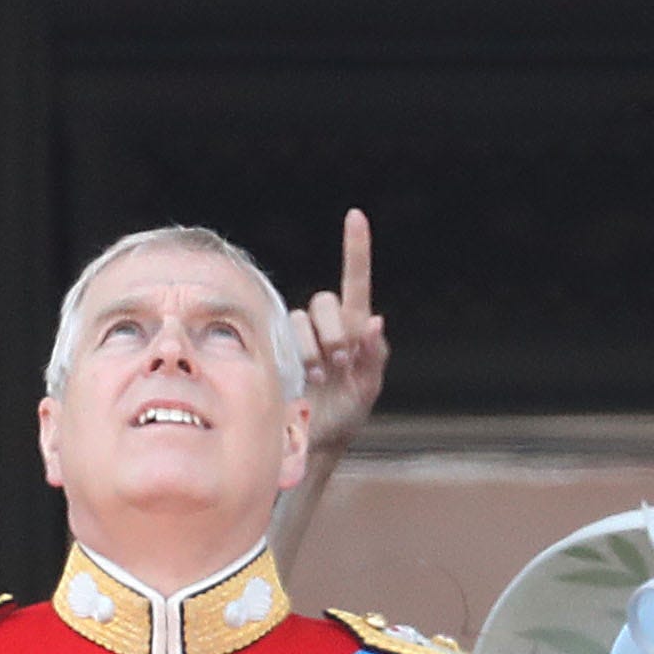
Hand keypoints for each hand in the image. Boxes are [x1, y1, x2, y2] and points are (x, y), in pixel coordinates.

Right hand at [297, 208, 388, 469]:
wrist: (315, 438)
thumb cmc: (347, 413)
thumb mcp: (368, 389)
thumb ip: (375, 356)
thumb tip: (376, 321)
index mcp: (355, 328)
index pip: (355, 280)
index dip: (355, 248)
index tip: (355, 216)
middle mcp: (327, 326)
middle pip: (324, 302)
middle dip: (334, 331)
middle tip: (342, 361)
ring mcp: (300, 336)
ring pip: (299, 319)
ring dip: (312, 347)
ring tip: (321, 376)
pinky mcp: (276, 347)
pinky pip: (280, 334)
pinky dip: (295, 353)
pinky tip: (302, 376)